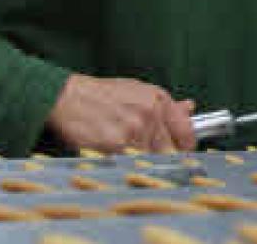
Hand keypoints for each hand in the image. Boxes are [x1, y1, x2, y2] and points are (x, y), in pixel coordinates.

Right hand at [46, 74, 195, 152]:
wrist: (66, 97)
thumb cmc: (100, 95)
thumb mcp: (136, 91)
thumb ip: (165, 105)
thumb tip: (189, 109)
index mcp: (157, 99)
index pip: (186, 133)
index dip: (184, 148)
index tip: (181, 153)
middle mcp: (149, 114)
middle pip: (170, 152)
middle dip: (160, 158)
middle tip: (142, 153)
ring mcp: (134, 131)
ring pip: (150, 161)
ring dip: (140, 162)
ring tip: (122, 150)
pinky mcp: (117, 146)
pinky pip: (131, 165)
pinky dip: (125, 165)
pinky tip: (113, 154)